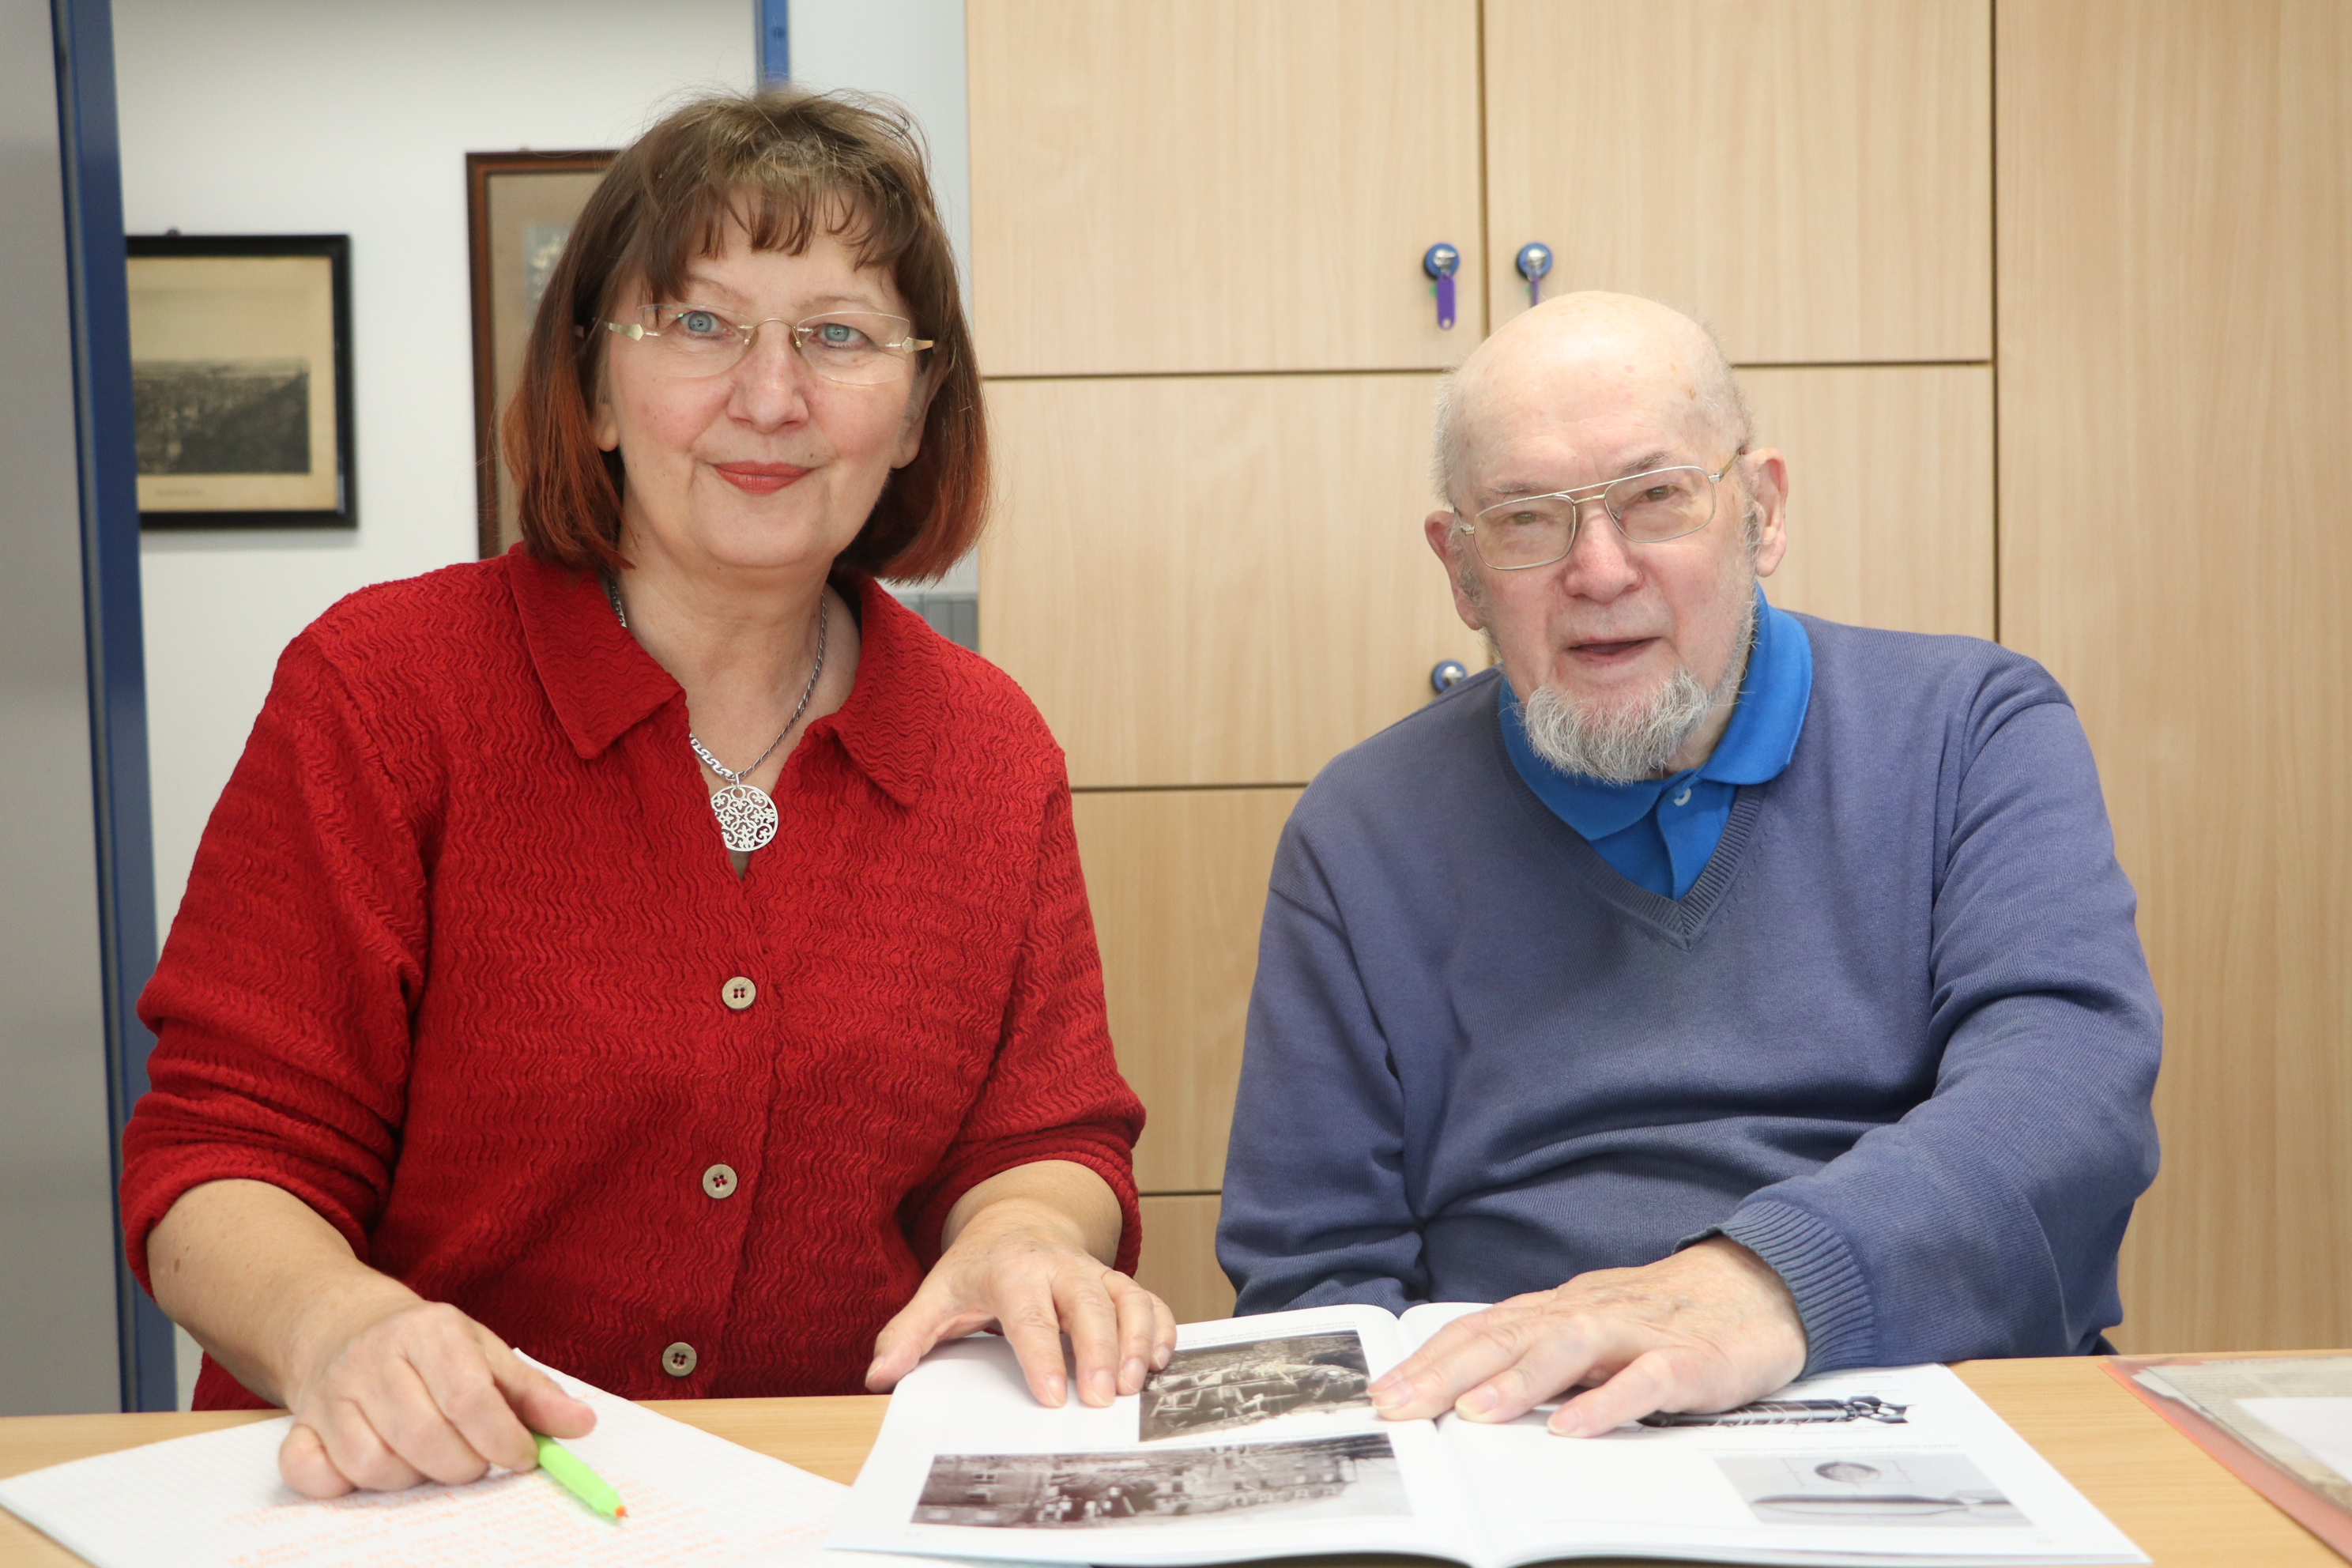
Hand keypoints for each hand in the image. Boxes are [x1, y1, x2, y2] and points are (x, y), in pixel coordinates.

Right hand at [277, 1285, 594, 1496]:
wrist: (347, 1328)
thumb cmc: (431, 1350)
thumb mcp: (487, 1353)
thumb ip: (534, 1393)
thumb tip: (581, 1425)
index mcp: (429, 1330)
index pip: (468, 1395)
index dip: (501, 1438)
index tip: (521, 1459)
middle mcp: (374, 1357)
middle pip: (423, 1436)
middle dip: (462, 1465)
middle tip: (475, 1464)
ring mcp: (331, 1393)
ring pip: (374, 1464)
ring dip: (411, 1479)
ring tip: (429, 1461)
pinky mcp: (300, 1426)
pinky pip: (312, 1474)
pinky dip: (342, 1485)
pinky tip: (371, 1469)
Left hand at [865, 1197, 1175, 1407]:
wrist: (1017, 1225)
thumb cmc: (977, 1270)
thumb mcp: (936, 1296)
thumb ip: (907, 1336)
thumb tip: (879, 1375)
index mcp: (1012, 1271)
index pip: (1029, 1315)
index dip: (1042, 1355)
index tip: (1051, 1397)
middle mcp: (1060, 1267)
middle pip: (1087, 1304)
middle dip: (1100, 1351)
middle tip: (1103, 1399)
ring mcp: (1095, 1272)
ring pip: (1127, 1299)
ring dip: (1137, 1340)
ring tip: (1135, 1386)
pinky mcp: (1118, 1283)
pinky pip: (1150, 1300)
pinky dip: (1162, 1328)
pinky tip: (1160, 1363)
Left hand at [1367, 1238, 1807, 1435]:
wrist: (1761, 1285)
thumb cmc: (1665, 1316)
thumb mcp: (1592, 1330)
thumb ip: (1539, 1355)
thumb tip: (1465, 1388)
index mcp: (1560, 1310)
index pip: (1483, 1330)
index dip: (1430, 1359)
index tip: (1384, 1391)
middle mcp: (1589, 1313)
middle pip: (1509, 1336)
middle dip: (1447, 1372)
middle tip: (1400, 1405)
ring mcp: (1639, 1334)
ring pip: (1569, 1348)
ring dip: (1518, 1380)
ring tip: (1473, 1413)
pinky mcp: (1689, 1361)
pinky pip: (1645, 1380)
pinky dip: (1608, 1402)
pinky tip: (1573, 1426)